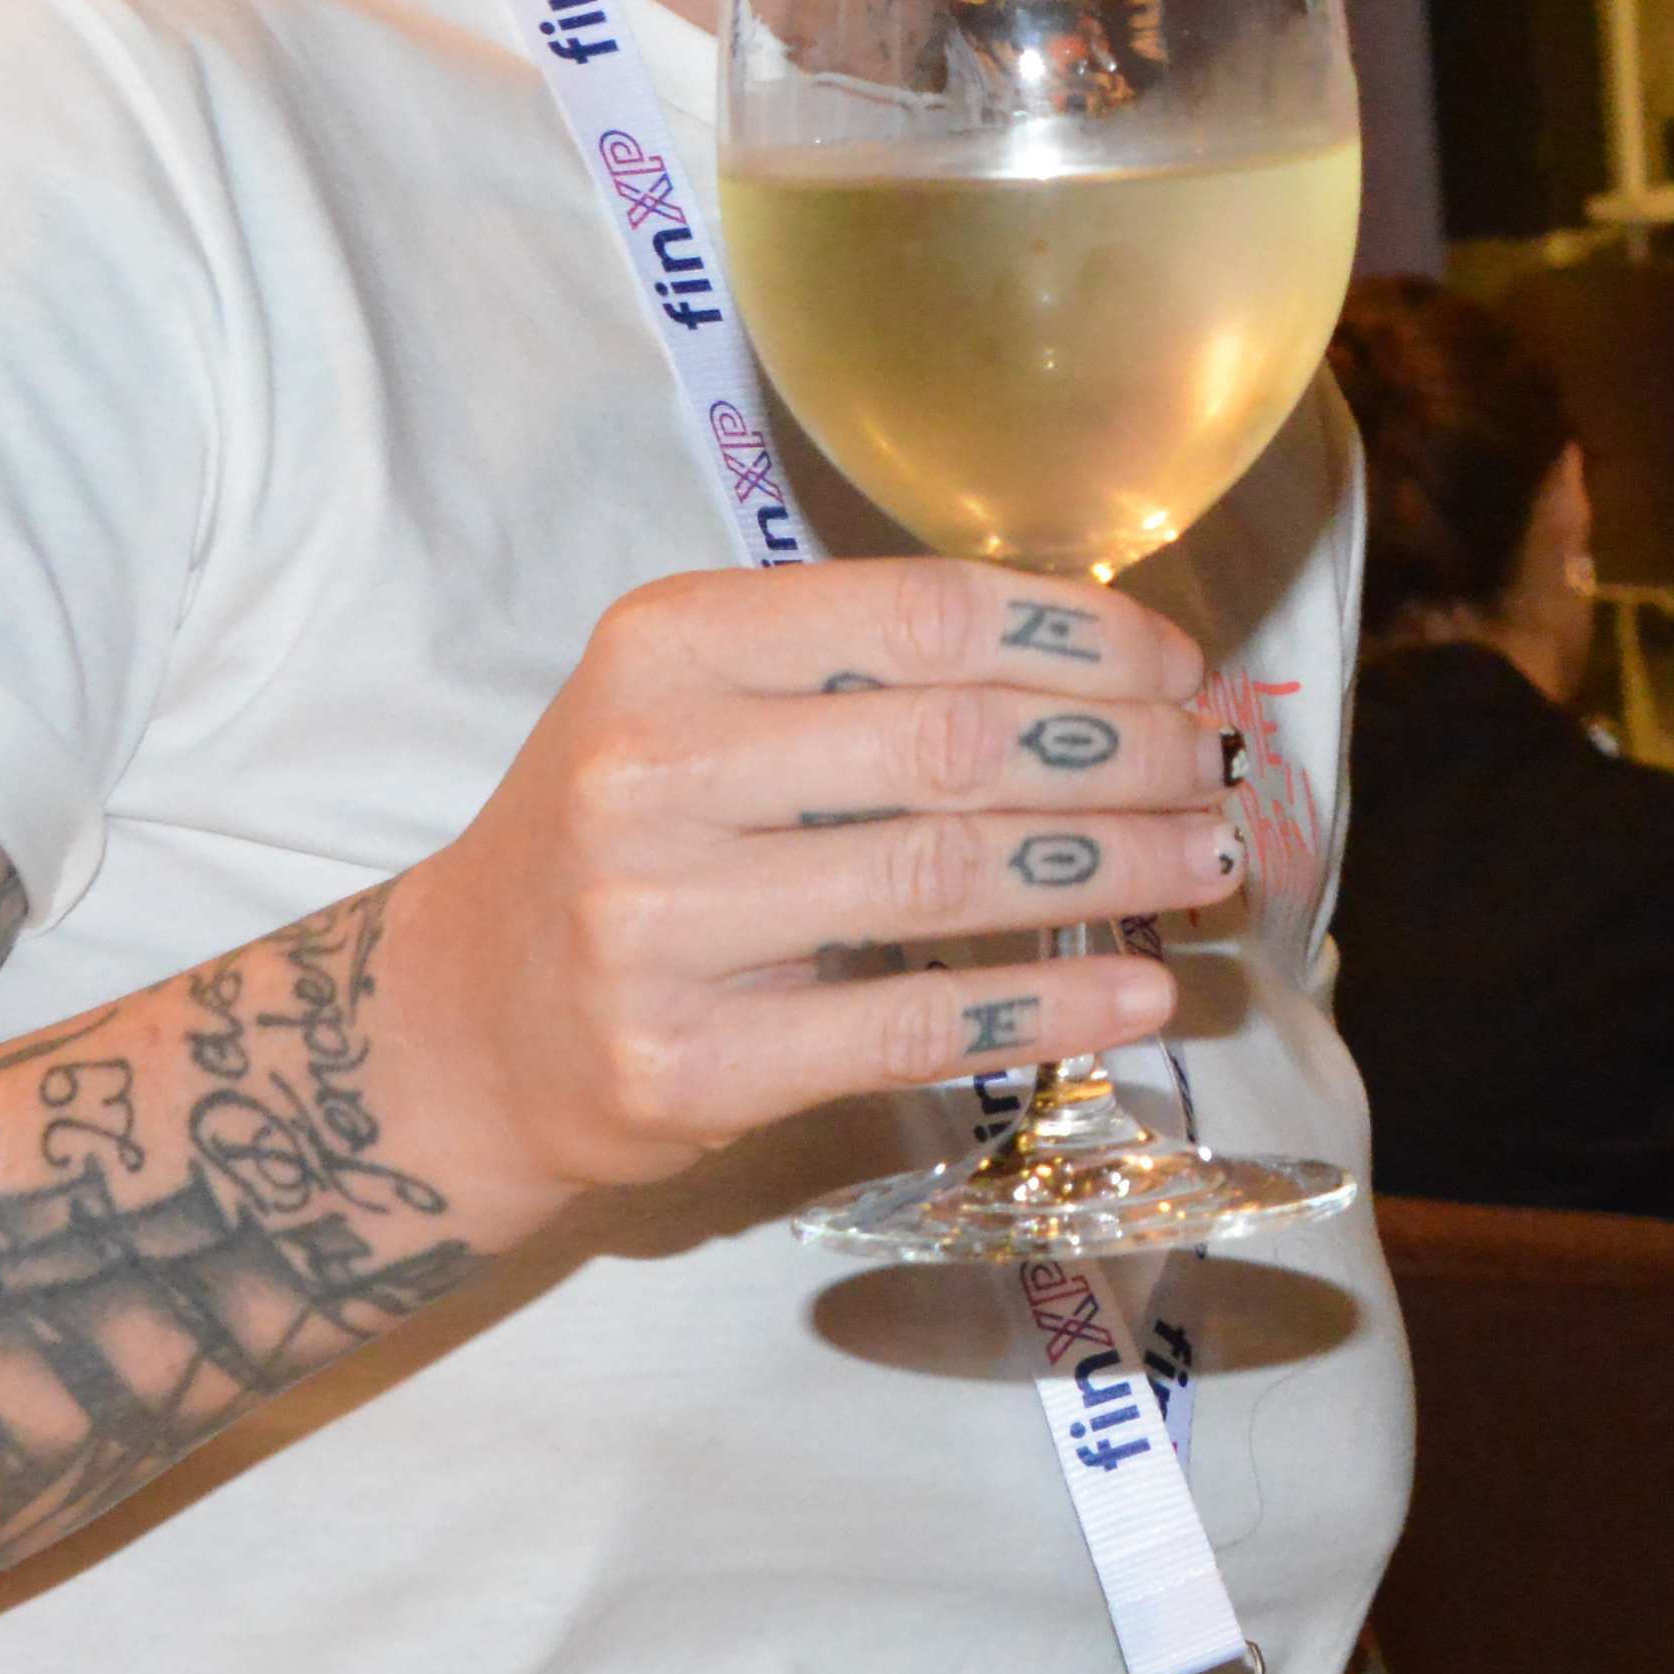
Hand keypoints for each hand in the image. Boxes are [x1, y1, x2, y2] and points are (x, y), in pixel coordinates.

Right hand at [371, 553, 1253, 1205]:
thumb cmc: (623, 840)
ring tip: (1209, 862)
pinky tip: (1143, 991)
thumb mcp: (697, 705)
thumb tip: (1113, 672)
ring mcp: (662, 920)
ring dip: (1115, 867)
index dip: (1082, 639)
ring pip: (951, 875)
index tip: (1180, 669)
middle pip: (958, 743)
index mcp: (670, 643)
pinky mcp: (689, 1060)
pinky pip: (912, 1022)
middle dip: (1123, 754)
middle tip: (1215, 772)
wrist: (458, 1026)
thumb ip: (865, 673)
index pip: (926, 613)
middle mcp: (653, 767)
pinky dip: (1050, 1003)